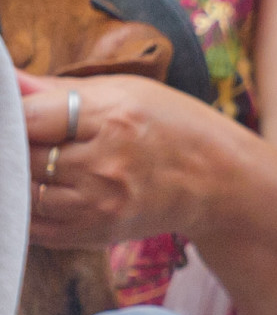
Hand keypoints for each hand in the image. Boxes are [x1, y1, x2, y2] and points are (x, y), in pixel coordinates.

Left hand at [20, 70, 226, 248]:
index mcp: (111, 121)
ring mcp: (101, 207)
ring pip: (25, 195)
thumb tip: (7, 80)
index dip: (6, 113)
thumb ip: (58, 90)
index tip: (7, 111)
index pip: (26, 117)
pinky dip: (26, 210)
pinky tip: (32, 191)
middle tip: (14, 139)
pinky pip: (39, 228)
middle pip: (22, 157)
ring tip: (25, 164)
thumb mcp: (123, 92)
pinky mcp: (99, 233)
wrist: (218, 184)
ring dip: (16, 179)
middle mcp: (104, 168)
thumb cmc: (172, 128)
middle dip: (10, 147)